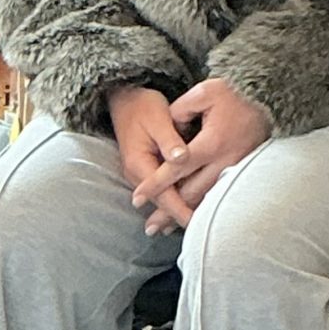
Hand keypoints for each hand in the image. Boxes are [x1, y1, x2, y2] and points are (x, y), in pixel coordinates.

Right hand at [108, 86, 192, 232]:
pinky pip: (163, 189)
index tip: (197, 222)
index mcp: (139, 163)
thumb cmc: (143, 105)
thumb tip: (182, 158)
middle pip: (162, 202)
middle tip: (203, 231)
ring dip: (179, 210)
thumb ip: (170, 140)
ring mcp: (141, 173)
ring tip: (199, 225)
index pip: (163, 194)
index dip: (181, 209)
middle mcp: (137, 173)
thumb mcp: (158, 117)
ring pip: (163, 198)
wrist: (125, 99)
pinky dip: (176, 198)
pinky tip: (190, 205)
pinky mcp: (148, 169)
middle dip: (180, 217)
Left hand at [131, 79, 271, 233]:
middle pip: (191, 192)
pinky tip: (192, 217)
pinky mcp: (243, 174)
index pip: (176, 168)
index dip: (156, 184)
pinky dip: (203, 208)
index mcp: (211, 143)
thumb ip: (181, 110)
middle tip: (149, 227)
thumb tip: (168, 131)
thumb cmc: (235, 93)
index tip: (137, 198)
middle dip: (168, 210)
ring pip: (206, 199)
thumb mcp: (205, 92)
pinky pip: (220, 195)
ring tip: (166, 229)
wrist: (270, 100)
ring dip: (185, 215)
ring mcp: (236, 170)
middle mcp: (224, 162)